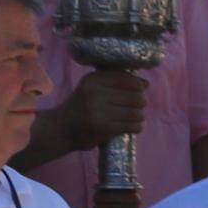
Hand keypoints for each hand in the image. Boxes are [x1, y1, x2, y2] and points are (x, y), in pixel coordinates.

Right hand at [33, 70, 150, 153]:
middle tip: (135, 108)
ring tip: (133, 118)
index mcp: (93, 80)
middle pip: (136, 97)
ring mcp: (99, 111)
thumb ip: (116, 83)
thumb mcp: (92, 88)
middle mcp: (95, 93)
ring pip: (136, 113)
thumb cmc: (81, 106)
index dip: (139, 86)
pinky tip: (132, 126)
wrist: (60, 128)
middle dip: (140, 103)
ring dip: (139, 117)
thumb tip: (146, 84)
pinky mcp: (104, 128)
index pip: (128, 79)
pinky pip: (132, 126)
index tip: (139, 91)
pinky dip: (137, 127)